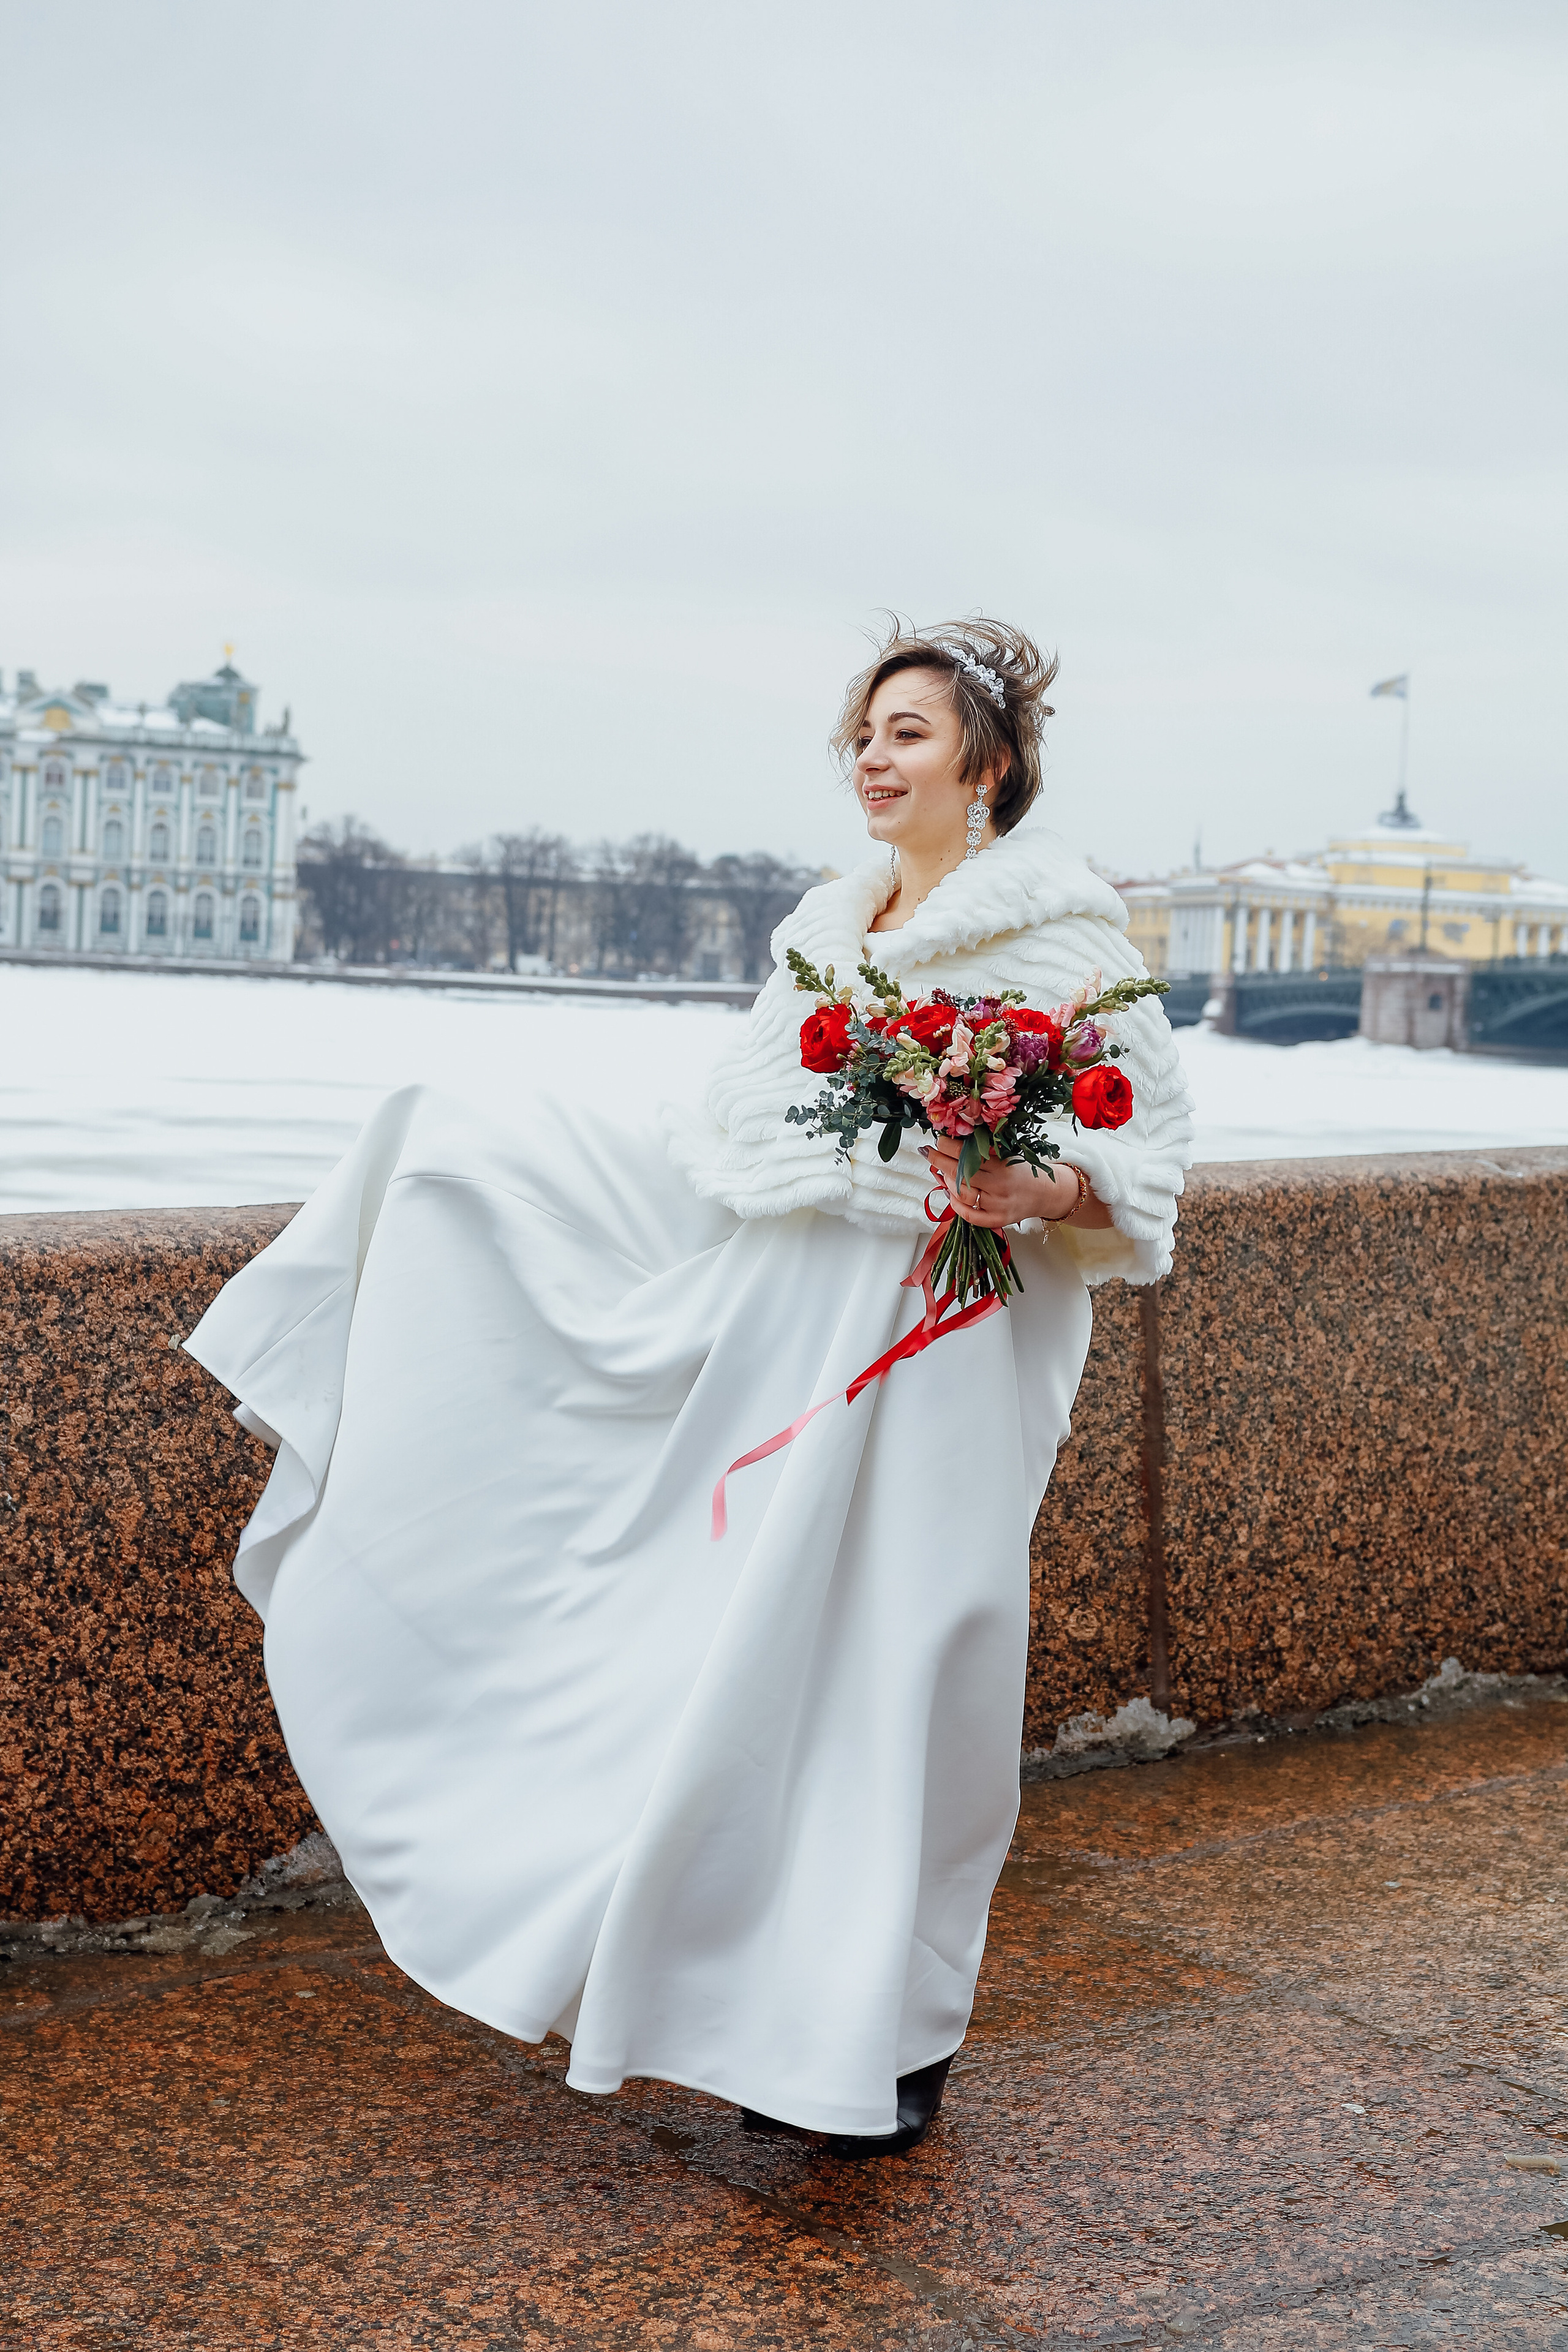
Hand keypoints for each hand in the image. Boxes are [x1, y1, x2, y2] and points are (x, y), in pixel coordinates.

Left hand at [923, 1139, 1102, 1229]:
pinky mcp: (997, 1220)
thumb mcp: (1008, 1155)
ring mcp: (997, 1206)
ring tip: (945, 1172)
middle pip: (961, 1173)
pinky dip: (956, 1205)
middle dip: (940, 1160)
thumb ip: (985, 1150)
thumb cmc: (1023, 1171)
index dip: (948, 1146)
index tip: (939, 1139)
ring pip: (962, 1194)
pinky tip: (952, 1194)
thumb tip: (954, 1140)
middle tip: (929, 1152)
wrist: (1045, 1193)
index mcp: (1002, 1166)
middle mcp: (999, 1187)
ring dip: (948, 1182)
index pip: (968, 1154)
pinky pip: (969, 1216)